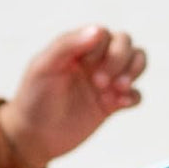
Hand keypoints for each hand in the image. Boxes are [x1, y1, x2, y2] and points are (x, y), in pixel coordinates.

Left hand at [0, 26, 146, 167]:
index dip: (101, 48)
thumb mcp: (43, 66)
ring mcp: (105, 82)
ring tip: (118, 89)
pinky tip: (120, 104)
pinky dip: (133, 96)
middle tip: (99, 82)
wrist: (31, 136)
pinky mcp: (110, 105)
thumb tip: (99, 31)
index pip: (105, 34)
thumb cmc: (33, 97)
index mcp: (78, 47)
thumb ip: (67, 45)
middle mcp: (94, 61)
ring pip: (137, 63)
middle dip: (120, 59)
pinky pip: (135, 95)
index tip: (83, 67)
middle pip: (125, 43)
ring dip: (134, 71)